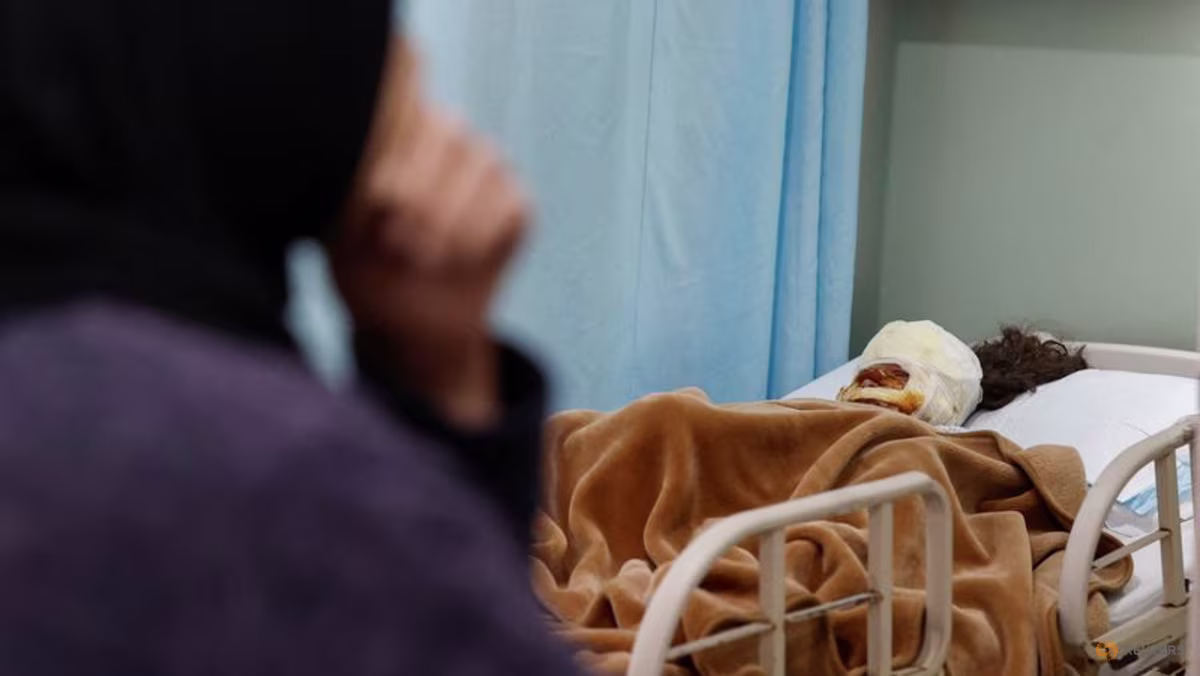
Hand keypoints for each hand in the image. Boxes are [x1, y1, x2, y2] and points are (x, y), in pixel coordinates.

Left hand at [331, 41, 530, 428]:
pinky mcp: (517, 202)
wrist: (408, 328)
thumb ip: (352, 188)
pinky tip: (456, 263)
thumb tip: (376, 167)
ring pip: (484, 161)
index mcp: (395, 130)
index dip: (394, 155)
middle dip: (424, 189)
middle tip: (398, 240)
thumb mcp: (340, 232)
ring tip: (422, 255)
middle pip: (447, 128)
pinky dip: (482, 235)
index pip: (402, 106)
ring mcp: (484, 166)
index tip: (376, 204)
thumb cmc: (364, 272)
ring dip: (452, 216)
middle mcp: (442, 137)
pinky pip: (512, 202)